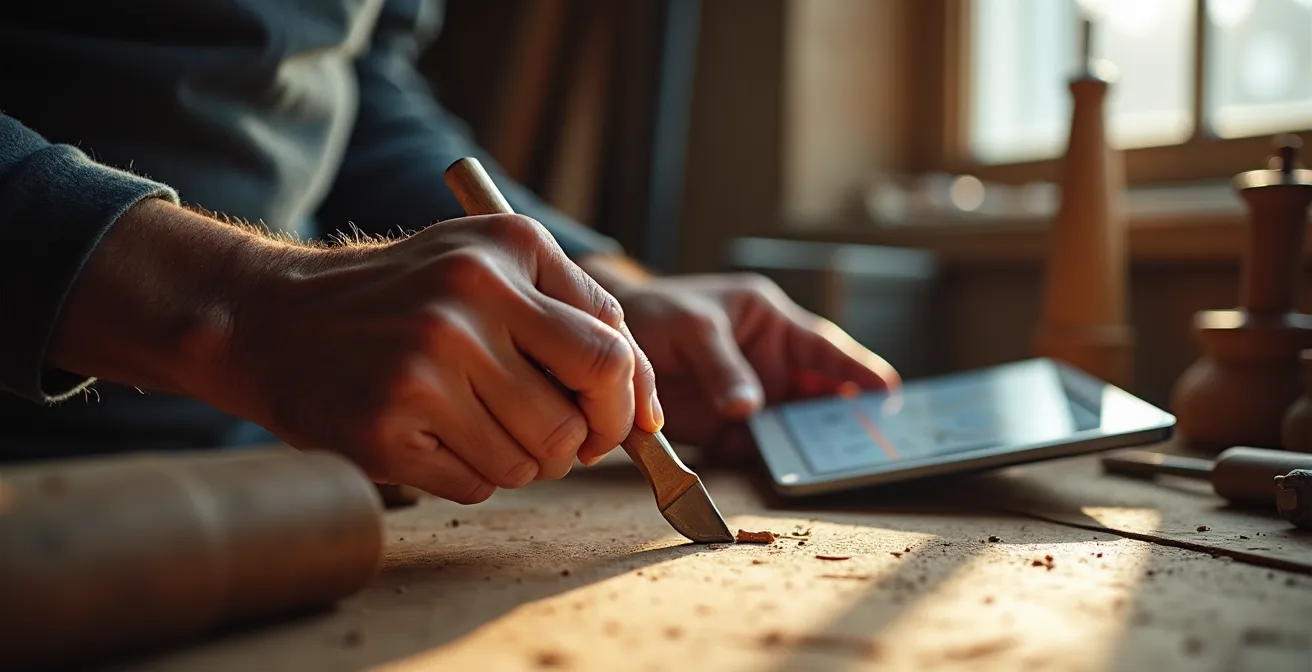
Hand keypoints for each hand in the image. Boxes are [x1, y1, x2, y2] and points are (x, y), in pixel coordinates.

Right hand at [51, 201, 658, 502]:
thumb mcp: (485, 263)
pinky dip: (471, 475)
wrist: (267, 317)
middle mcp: (467, 302)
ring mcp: (423, 367)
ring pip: (530, 462)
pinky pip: (478, 485)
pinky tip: (432, 437)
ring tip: (476, 426)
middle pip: (576, 420)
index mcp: (505, 251)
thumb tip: (646, 404)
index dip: (628, 404)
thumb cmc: (398, 295)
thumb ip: (572, 313)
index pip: (611, 352)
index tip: (624, 426)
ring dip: (519, 461)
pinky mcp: (384, 428)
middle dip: (577, 444)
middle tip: (551, 438)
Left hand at [580, 258, 897, 455]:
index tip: (888, 392)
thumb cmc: (654, 312)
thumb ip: (721, 364)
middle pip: (818, 394)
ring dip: (808, 445)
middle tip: (871, 441)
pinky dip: (770, 463)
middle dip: (842, 417)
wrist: (604, 343)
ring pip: (791, 426)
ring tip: (834, 464)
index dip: (858, 369)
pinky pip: (756, 449)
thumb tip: (748, 408)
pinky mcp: (724, 430)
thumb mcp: (690, 325)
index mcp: (770, 323)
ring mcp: (749, 398)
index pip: (824, 347)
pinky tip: (786, 474)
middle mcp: (768, 362)